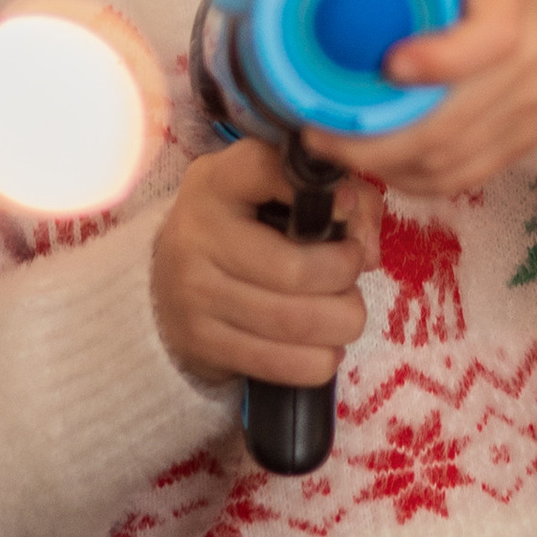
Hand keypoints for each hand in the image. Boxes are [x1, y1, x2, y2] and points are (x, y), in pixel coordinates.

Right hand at [149, 139, 382, 395]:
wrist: (168, 282)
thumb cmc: (246, 226)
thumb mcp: (279, 189)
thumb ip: (345, 198)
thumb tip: (368, 250)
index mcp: (218, 181)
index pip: (272, 171)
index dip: (327, 193)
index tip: (345, 209)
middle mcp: (198, 235)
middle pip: (298, 271)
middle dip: (346, 279)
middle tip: (350, 275)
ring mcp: (194, 294)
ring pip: (297, 323)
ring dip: (341, 322)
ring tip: (343, 311)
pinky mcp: (202, 343)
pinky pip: (283, 364)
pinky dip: (320, 360)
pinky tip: (323, 345)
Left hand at [319, 0, 536, 195]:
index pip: (494, 37)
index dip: (443, 58)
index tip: (390, 64)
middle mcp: (535, 58)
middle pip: (458, 118)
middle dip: (379, 136)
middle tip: (318, 128)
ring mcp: (533, 107)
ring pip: (453, 157)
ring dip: (386, 162)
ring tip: (333, 146)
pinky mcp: (524, 140)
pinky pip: (464, 177)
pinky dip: (413, 178)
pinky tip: (376, 162)